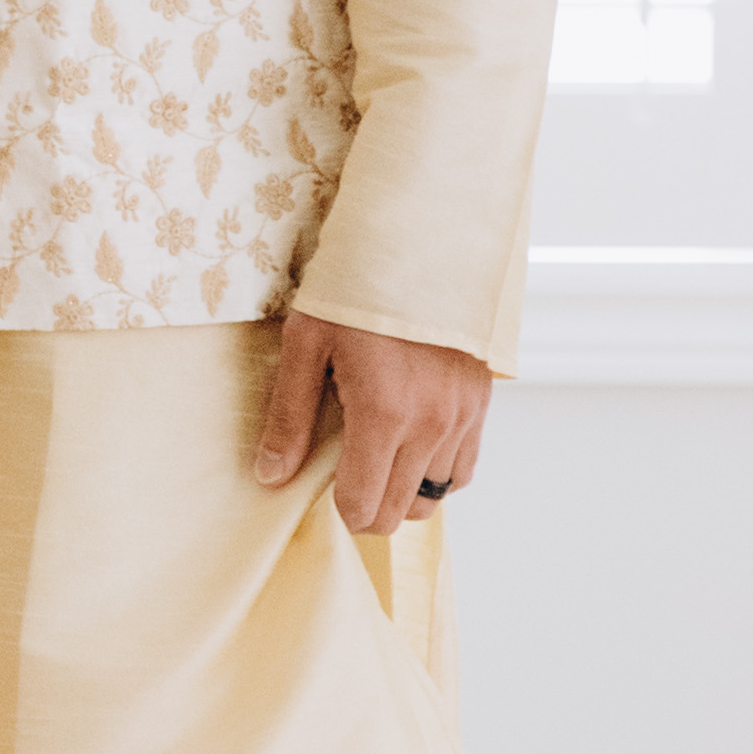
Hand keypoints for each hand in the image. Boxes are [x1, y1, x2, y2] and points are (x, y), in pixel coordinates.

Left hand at [253, 309, 492, 537]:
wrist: (422, 241)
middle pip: (400, 512)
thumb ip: (289, 417)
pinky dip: (437, 471)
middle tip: (345, 476)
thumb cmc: (356, 288)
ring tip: (377, 457)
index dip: (338, 509)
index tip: (324, 487)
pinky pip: (463, 468)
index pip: (363, 506)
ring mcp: (462, 416)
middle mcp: (431, 425)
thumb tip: (271, 476)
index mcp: (383, 414)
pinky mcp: (481, 403)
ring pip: (435, 496)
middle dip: (367, 507)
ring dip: (403, 490)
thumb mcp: (306, 344)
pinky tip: (410, 444)